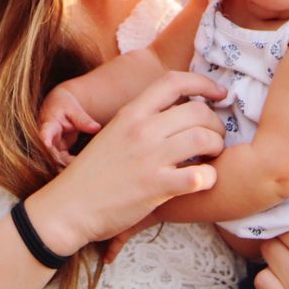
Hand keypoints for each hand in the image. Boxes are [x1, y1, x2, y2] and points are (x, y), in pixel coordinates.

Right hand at [24, 71, 226, 256]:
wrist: (69, 207)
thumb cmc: (93, 173)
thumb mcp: (113, 133)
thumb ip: (140, 120)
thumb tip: (173, 113)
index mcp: (131, 113)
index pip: (173, 82)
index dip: (203, 83)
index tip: (219, 94)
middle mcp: (141, 130)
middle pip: (197, 111)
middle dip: (216, 124)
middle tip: (216, 137)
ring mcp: (149, 158)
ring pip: (204, 138)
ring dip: (216, 147)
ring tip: (212, 157)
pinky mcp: (156, 187)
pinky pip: (199, 176)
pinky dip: (209, 178)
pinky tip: (203, 181)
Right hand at [38, 85, 101, 166]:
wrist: (57, 106)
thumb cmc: (64, 105)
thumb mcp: (74, 109)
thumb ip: (83, 119)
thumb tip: (97, 128)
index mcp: (49, 124)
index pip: (46, 131)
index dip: (46, 138)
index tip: (47, 143)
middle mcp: (47, 138)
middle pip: (51, 153)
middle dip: (63, 162)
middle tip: (80, 166)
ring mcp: (51, 147)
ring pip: (57, 162)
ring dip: (68, 167)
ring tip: (85, 170)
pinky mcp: (58, 152)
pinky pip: (63, 162)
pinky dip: (73, 166)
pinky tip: (85, 168)